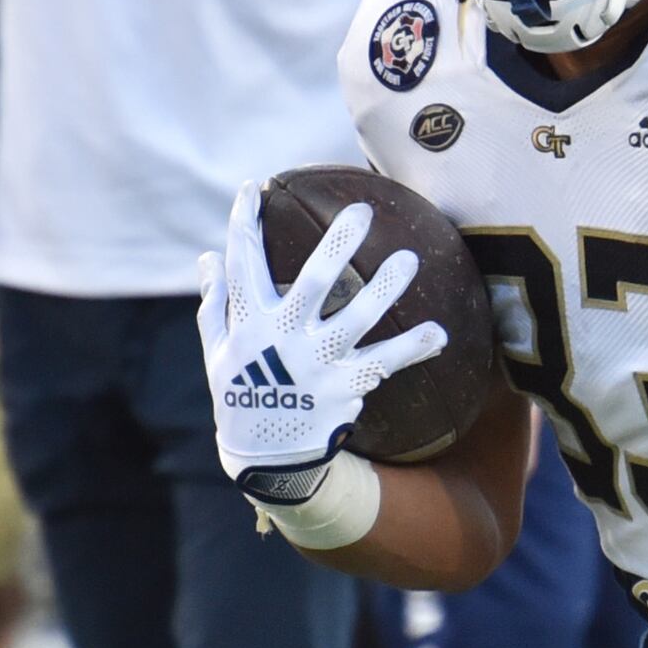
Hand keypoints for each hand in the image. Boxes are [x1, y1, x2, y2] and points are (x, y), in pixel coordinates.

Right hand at [196, 189, 450, 505]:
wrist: (265, 458)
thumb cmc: (241, 393)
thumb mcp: (217, 352)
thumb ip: (215, 304)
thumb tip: (207, 258)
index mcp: (250, 325)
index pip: (243, 267)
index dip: (243, 227)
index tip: (252, 189)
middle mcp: (285, 340)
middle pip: (312, 285)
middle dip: (335, 246)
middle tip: (360, 211)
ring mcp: (317, 365)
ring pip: (355, 320)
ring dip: (383, 288)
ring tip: (408, 258)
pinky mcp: (345, 388)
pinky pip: (384, 364)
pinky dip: (412, 348)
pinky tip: (439, 332)